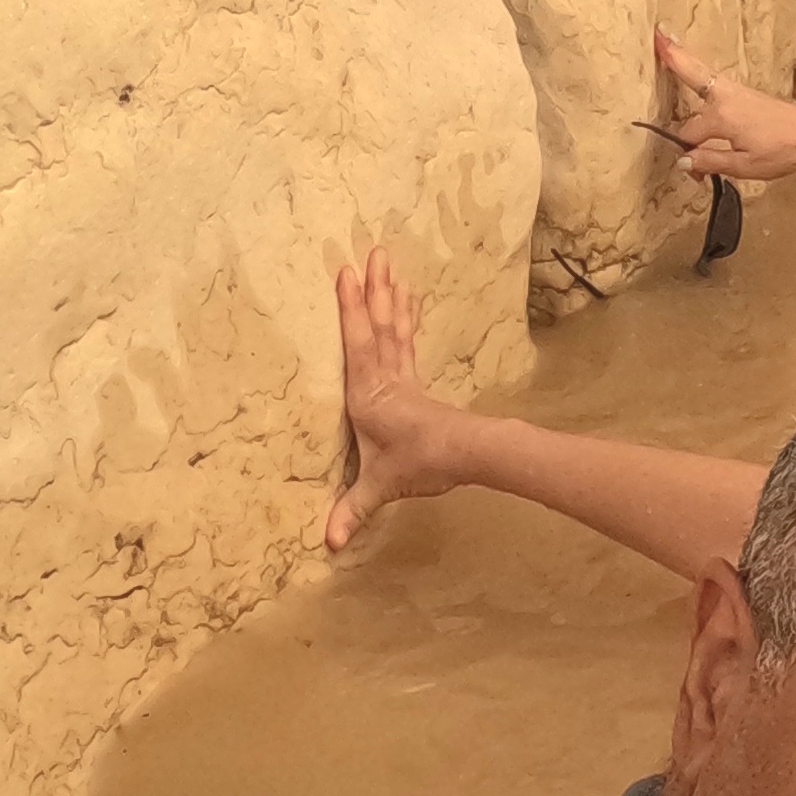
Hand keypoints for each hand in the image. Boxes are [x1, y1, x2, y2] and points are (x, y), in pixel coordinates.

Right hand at [325, 253, 464, 553]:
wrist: (467, 455)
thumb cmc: (420, 464)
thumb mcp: (381, 487)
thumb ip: (352, 510)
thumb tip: (328, 545)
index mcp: (369, 393)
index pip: (357, 342)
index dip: (350, 308)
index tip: (346, 271)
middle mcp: (385, 377)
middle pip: (380, 324)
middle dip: (374, 288)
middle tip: (373, 250)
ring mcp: (404, 376)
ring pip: (396, 326)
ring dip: (391, 294)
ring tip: (389, 262)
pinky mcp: (417, 382)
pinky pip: (408, 339)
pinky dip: (407, 316)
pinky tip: (410, 299)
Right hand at [655, 28, 795, 189]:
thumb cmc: (782, 152)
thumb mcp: (745, 166)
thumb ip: (711, 162)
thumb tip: (684, 161)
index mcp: (722, 117)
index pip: (690, 136)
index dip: (689, 157)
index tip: (697, 175)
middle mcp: (725, 97)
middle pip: (691, 73)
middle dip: (672, 55)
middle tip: (656, 32)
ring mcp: (735, 91)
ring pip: (701, 72)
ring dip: (682, 58)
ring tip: (665, 38)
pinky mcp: (743, 92)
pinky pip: (713, 78)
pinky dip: (698, 69)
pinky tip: (694, 68)